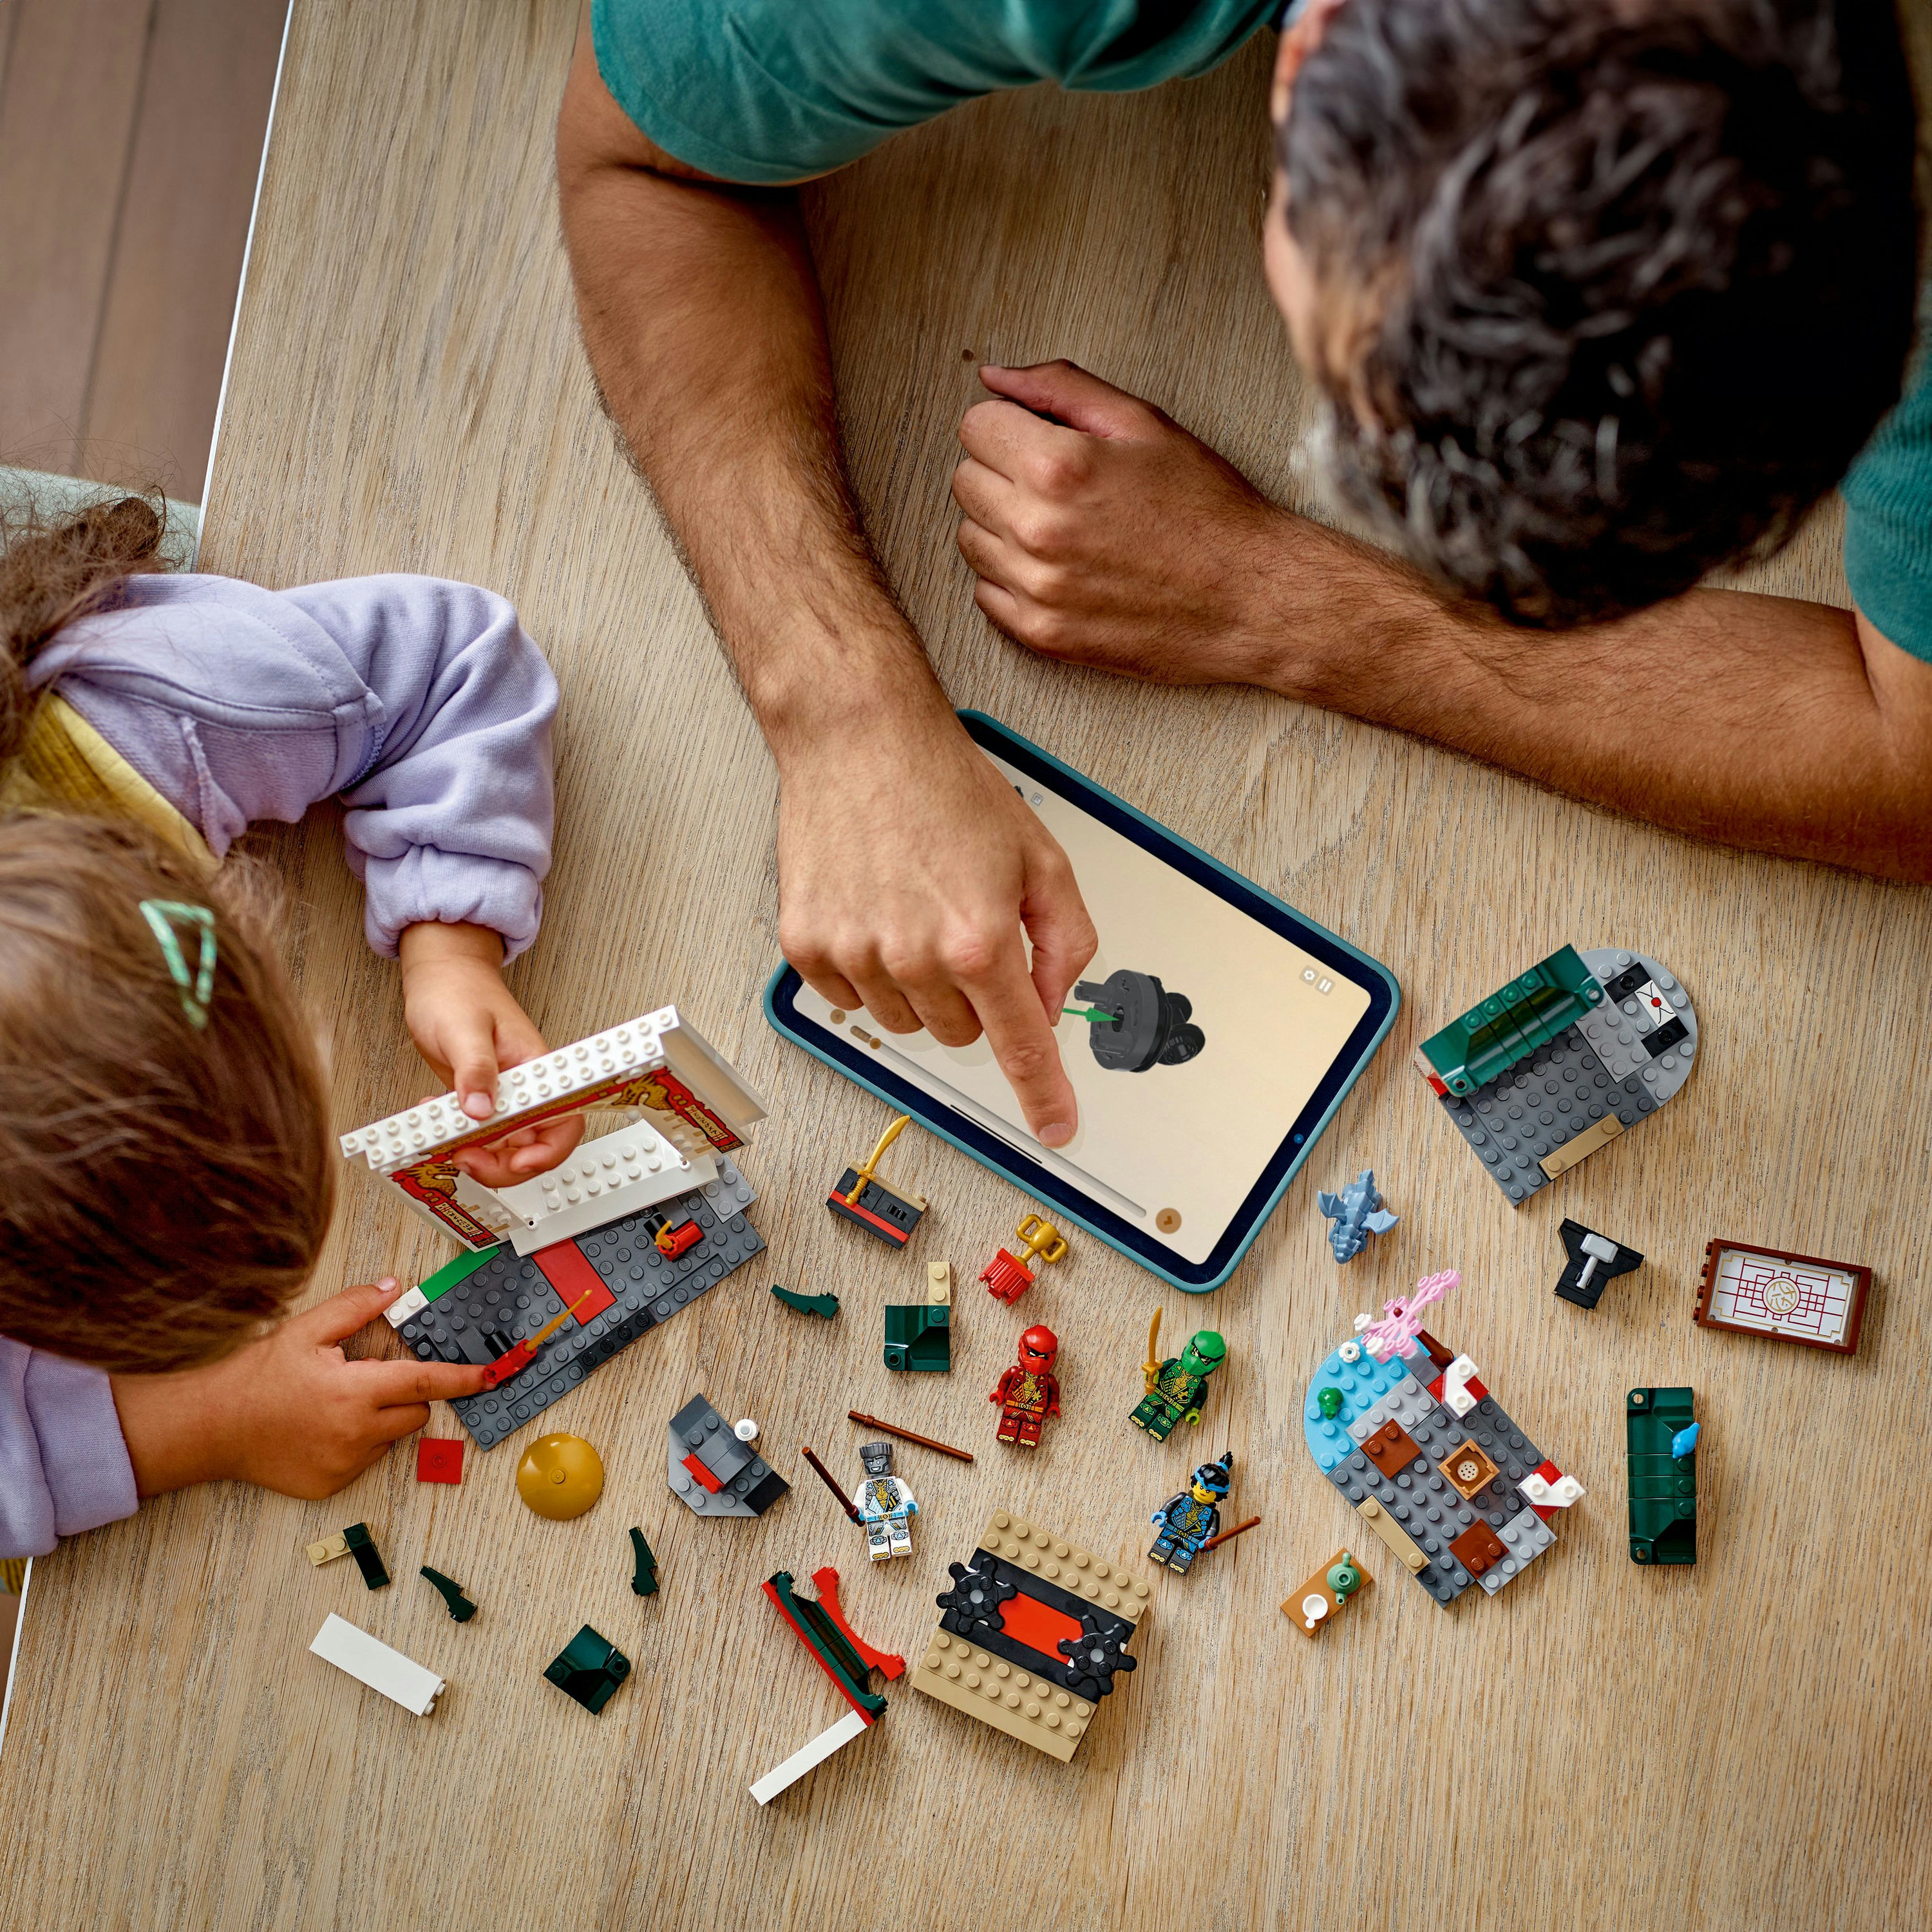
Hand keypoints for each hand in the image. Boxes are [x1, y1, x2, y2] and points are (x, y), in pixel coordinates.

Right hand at [111, 1280, 487, 1499]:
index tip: (492, 1376)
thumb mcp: (306, 1330)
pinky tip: (320, 1429)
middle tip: (366, 1380)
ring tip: (333, 1405)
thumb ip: (355, 1307)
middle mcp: (357, 1433)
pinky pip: (364, 1460)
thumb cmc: (257, 1378)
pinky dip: (356, 1443)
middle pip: (415, 1413)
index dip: (463, 1379)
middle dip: (404, 1395)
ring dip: (379, 1420)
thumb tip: (393, 1288)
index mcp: (357, 1391)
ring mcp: (345, 1464)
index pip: (426, 1383)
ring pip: (390, 1437)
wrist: (212, 1428)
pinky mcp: (331, 1484)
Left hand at [398, 921, 583, 1183]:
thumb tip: (480, 1111)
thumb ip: (474, 1070)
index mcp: (536, 1067)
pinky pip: (479, 1133)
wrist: (441, 975)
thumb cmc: (459, 990)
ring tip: (447, 1143)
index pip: (564, 1119)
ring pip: (506, 1145)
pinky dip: (458, 1139)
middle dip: (503, 1163)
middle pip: (535, 1144)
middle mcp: (526, 1086)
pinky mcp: (481, 1097)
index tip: (518, 1162)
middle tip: (469, 1159)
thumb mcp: (464, 1029)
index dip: (548, 1150)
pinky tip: (436, 1124)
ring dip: (478, 1155)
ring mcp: (504, 1094)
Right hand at [775, 706, 1095, 1146]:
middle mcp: (914, 956)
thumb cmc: (946, 787)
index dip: (1044, 1095)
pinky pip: (851, 999)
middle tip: (963, 928)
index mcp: (980, 938)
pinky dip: (870, 971)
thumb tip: (1055, 1002)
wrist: (859, 739)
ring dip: (919, 985)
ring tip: (913, 908)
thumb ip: (1066, 942)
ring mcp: (854, 955)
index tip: (1056, 1127)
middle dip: (974, 997)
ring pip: (905, 1022)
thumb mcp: (1042, 858)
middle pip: (960, 1034)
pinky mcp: (806, 947)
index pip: (1021, 1046)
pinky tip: (875, 912)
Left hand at [955, 361, 1288, 683]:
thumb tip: (995, 377)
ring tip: (1064, 525)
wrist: (1250, 599)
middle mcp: (1038, 530)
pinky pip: (985, 591)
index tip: (1040, 438)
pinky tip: (1060, 565)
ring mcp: (1036, 587)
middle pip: (965, 480)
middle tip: (1060, 483)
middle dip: (1003, 471)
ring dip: (1003, 525)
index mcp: (1059, 468)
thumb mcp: (1144, 424)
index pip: (974, 426)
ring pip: (969, 537)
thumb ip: (1061, 389)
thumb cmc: (1208, 512)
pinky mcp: (1041, 632)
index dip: (1009, 425)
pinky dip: (1011, 576)